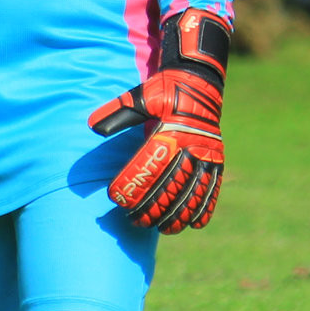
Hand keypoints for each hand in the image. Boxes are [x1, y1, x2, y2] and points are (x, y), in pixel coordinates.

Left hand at [87, 9, 231, 233]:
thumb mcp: (140, 97)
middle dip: (153, 208)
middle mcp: (190, 145)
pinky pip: (212, 187)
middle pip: (171, 186)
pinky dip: (205, 207)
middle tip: (137, 222)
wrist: (200, 81)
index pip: (149, 167)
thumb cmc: (165, 90)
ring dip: (178, 214)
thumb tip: (93, 126)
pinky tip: (195, 224)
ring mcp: (206, 154)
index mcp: (169, 132)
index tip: (118, 200)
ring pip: (192, 192)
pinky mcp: (216, 158)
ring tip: (164, 229)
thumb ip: (119, 113)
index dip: (133, 186)